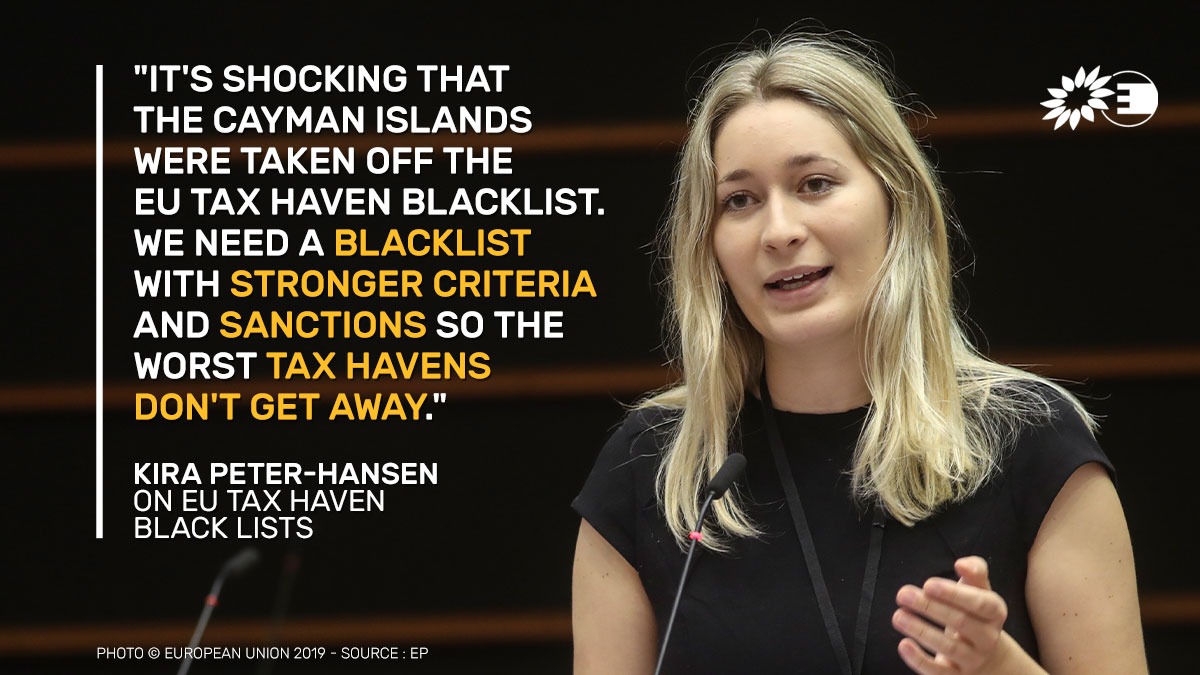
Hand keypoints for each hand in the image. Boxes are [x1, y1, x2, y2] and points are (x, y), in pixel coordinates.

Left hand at [892, 556, 1011, 673]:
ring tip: (898, 615)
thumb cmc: (975, 615)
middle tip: (903, 594)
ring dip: (920, 630)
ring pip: (948, 647)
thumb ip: (975, 571)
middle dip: (930, 607)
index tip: (928, 584)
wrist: (989, 659)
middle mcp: (987, 638)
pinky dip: (919, 660)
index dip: (954, 594)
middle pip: (961, 622)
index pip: (980, 603)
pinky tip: (903, 645)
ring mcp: (972, 660)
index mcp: (994, 613)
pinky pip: (938, 672)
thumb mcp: (980, 591)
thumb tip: (963, 563)